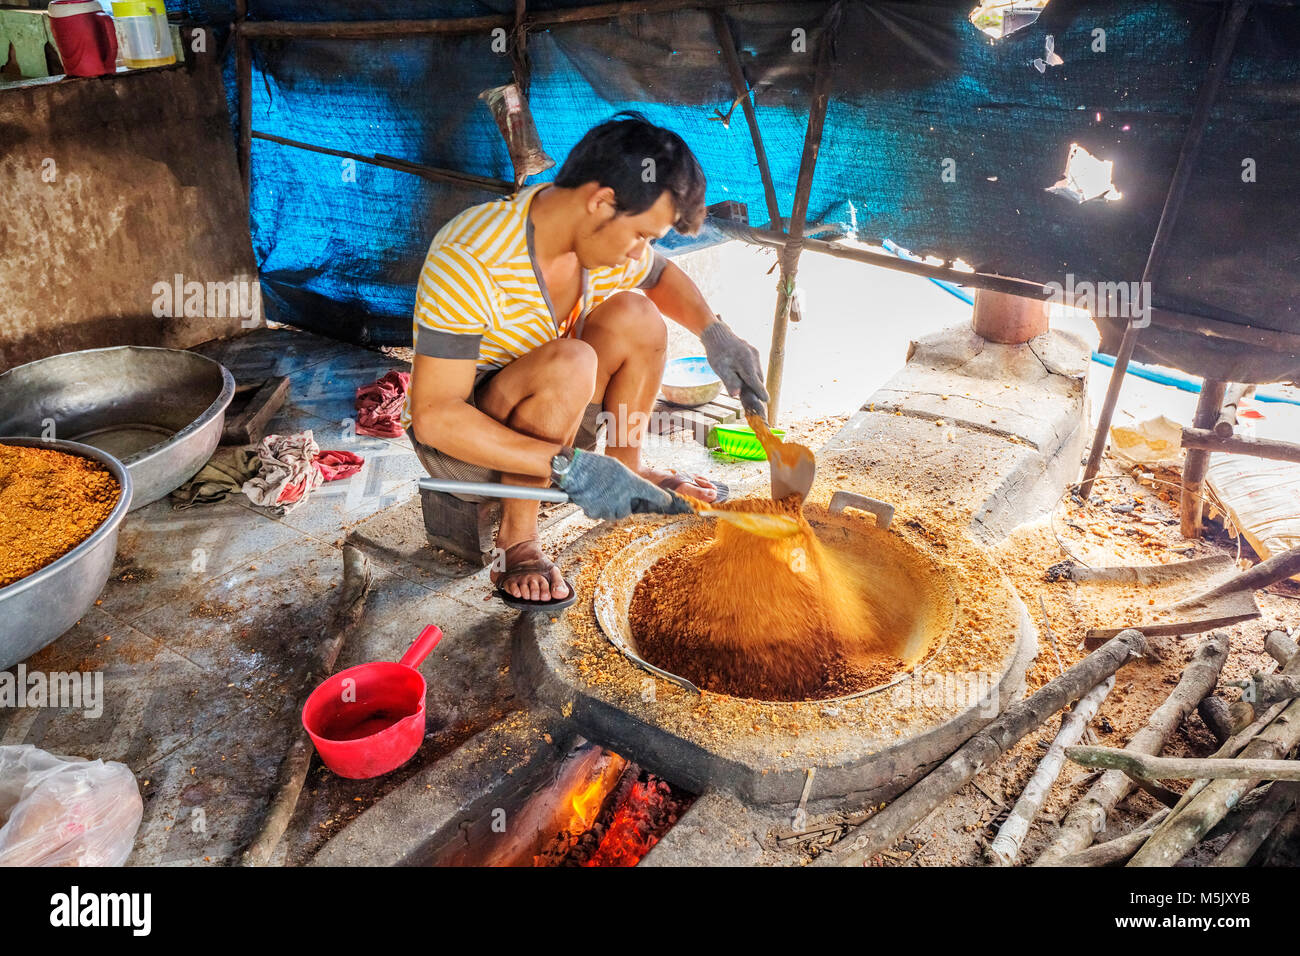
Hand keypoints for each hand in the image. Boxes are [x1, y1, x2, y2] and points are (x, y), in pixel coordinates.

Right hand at [553, 449, 694, 521]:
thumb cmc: (595, 465)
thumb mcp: (617, 467)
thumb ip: (626, 481)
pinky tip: (591, 497)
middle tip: (615, 494)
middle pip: (628, 510)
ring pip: (613, 514)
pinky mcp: (595, 512)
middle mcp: (623, 497)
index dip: (660, 498)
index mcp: (631, 483)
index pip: (652, 493)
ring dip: (609, 508)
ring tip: (601, 494)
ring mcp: (609, 506)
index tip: (667, 501)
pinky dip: (595, 509)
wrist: (573, 469)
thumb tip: (629, 492)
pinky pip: (598, 515)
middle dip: (623, 505)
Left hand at [701, 318, 768, 417]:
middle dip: (757, 388)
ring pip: (758, 372)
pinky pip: (755, 365)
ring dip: (754, 380)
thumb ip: (730, 382)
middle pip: (759, 378)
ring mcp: (754, 353)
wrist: (717, 334)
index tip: (766, 400)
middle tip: (752, 398)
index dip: (761, 392)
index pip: (756, 382)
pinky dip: (752, 373)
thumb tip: (736, 395)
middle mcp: (753, 358)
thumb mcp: (720, 369)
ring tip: (747, 387)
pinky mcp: (753, 351)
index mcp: (746, 364)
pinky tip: (744, 375)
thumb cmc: (717, 353)